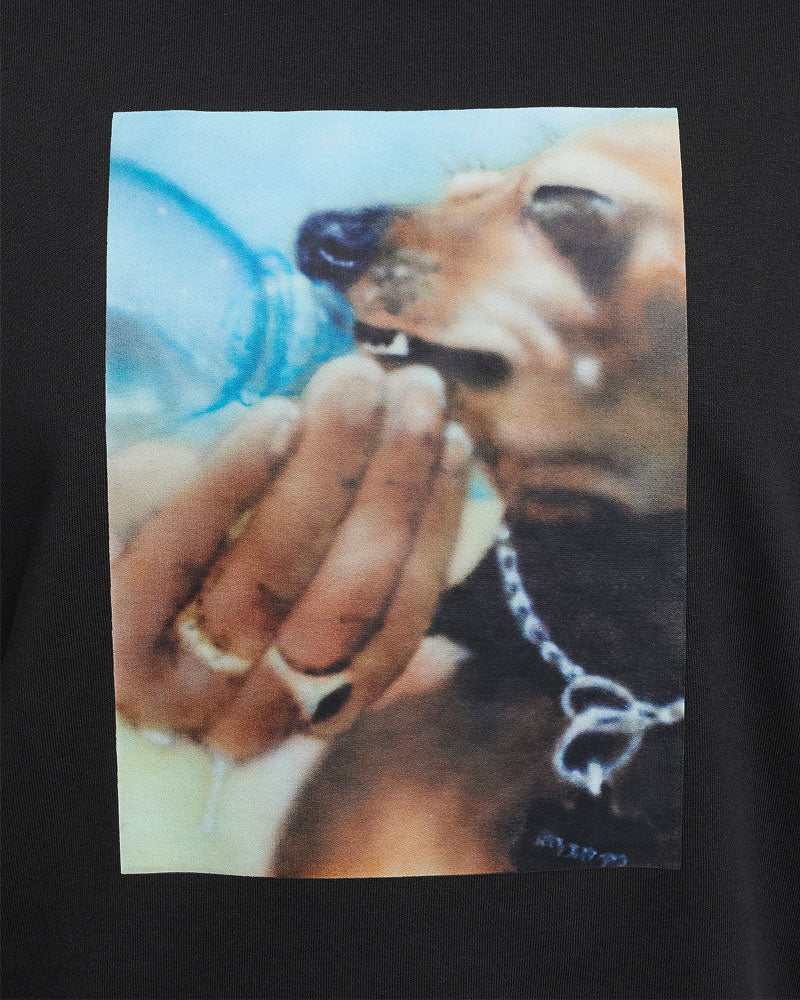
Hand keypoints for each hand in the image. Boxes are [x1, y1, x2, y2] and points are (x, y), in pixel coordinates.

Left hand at [111, 355, 471, 760]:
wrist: (98, 583)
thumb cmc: (197, 598)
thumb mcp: (277, 632)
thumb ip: (356, 639)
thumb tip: (452, 661)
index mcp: (304, 712)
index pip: (393, 636)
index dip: (435, 537)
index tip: (456, 446)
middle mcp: (249, 718)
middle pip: (344, 604)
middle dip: (393, 489)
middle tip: (418, 392)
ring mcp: (177, 683)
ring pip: (273, 578)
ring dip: (328, 468)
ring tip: (357, 383)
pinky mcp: (113, 634)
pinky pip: (182, 551)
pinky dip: (234, 481)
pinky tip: (274, 416)